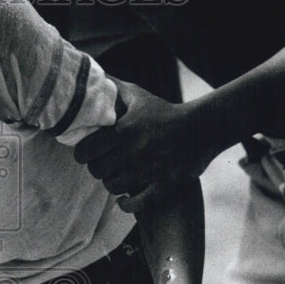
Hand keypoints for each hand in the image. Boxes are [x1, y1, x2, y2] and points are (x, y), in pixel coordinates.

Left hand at [73, 80, 217, 212]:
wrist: (202, 128)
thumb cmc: (165, 112)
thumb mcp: (138, 96)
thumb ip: (112, 88)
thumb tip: (91, 79)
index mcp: (124, 130)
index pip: (86, 150)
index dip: (82, 154)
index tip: (85, 154)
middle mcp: (134, 151)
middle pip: (97, 170)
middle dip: (97, 168)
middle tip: (103, 164)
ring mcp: (150, 170)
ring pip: (113, 187)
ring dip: (112, 183)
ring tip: (117, 176)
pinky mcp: (165, 185)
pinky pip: (136, 204)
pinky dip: (127, 204)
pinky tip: (125, 199)